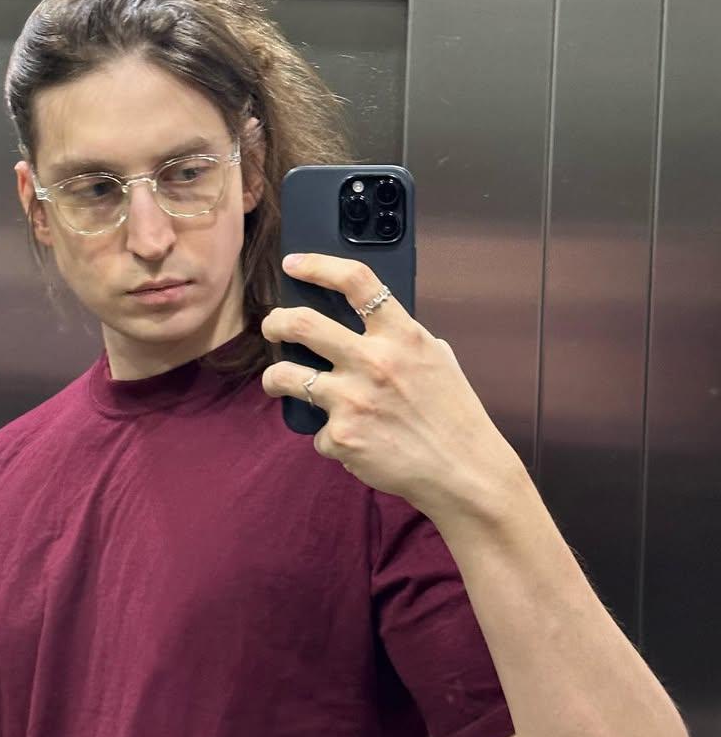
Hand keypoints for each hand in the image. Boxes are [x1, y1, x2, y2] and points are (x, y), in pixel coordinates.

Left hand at [259, 253, 520, 517]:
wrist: (464, 472)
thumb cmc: (454, 416)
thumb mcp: (438, 360)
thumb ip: (403, 339)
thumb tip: (370, 325)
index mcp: (402, 335)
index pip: (355, 281)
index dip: (317, 265)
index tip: (293, 264)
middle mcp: (373, 361)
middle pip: (301, 323)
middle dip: (275, 322)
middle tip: (272, 328)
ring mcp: (352, 400)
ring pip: (284, 376)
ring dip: (273, 378)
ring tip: (277, 382)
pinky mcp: (341, 437)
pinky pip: (316, 431)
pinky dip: (328, 437)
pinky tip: (350, 442)